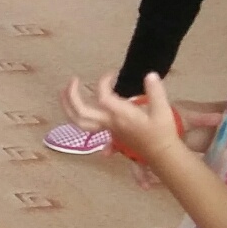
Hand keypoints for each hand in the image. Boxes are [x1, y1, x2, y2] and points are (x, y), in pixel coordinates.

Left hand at [62, 71, 185, 162]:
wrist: (161, 153)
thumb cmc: (162, 132)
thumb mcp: (163, 110)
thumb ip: (155, 92)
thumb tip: (150, 75)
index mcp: (121, 116)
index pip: (103, 96)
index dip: (103, 82)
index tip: (112, 73)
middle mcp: (109, 123)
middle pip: (82, 112)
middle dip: (72, 95)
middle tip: (73, 80)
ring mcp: (107, 129)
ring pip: (79, 123)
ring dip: (68, 107)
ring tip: (63, 93)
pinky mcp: (108, 132)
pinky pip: (87, 127)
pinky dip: (77, 118)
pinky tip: (73, 110)